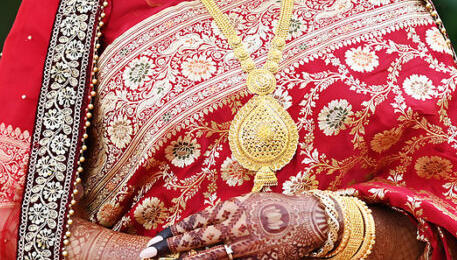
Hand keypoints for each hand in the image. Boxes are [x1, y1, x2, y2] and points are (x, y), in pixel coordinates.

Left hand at [140, 192, 328, 259]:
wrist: (308, 220)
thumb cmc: (278, 207)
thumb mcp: (249, 201)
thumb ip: (228, 212)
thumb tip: (207, 221)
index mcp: (230, 208)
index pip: (194, 221)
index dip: (174, 231)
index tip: (157, 238)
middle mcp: (233, 226)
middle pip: (194, 239)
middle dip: (169, 247)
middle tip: (148, 254)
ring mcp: (242, 246)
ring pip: (207, 257)